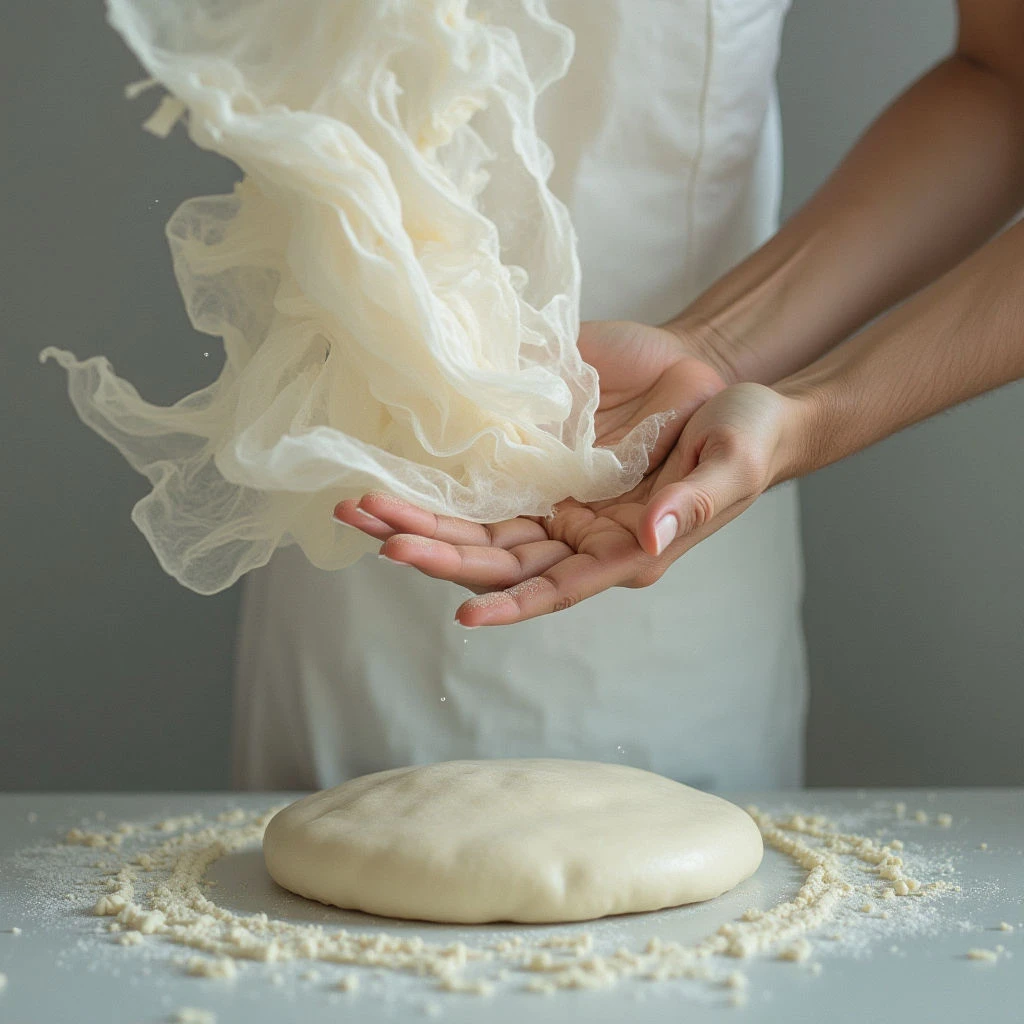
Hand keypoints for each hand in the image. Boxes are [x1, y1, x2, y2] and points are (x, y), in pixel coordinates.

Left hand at [334, 324, 775, 625]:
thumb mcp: (731, 465)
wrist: (730, 391)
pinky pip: (490, 485)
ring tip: (362, 508)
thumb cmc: (747, 436)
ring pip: (482, 526)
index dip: (514, 603)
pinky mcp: (549, 468)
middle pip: (501, 558)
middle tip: (377, 536)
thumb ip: (693, 506)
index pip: (561, 586)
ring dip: (423, 522)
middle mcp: (584, 538)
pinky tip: (400, 478)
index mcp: (628, 551)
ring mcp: (561, 504)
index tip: (464, 613)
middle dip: (437, 552)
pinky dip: (445, 487)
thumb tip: (646, 540)